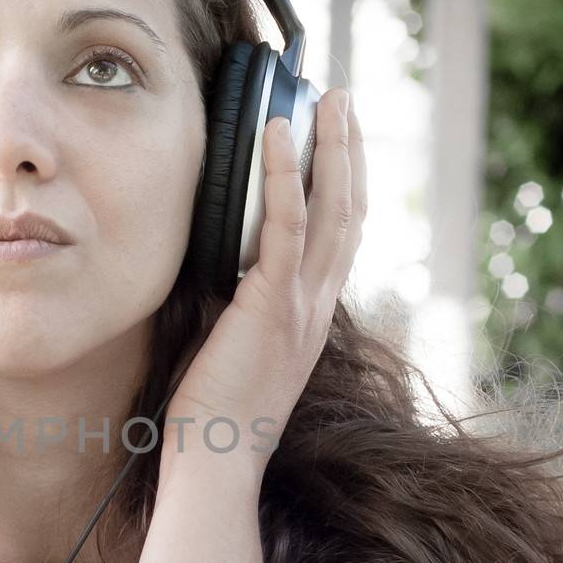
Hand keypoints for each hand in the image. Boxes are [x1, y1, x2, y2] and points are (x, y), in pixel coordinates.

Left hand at [161, 88, 365, 477]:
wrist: (216, 463)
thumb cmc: (212, 419)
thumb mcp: (233, 351)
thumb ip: (238, 308)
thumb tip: (217, 270)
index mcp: (310, 319)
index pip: (339, 240)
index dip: (344, 186)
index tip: (338, 144)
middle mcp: (318, 307)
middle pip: (351, 212)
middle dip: (351, 151)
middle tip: (344, 101)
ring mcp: (302, 305)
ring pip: (333, 209)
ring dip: (333, 147)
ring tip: (329, 98)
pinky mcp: (274, 304)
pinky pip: (287, 226)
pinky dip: (286, 175)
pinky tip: (279, 135)